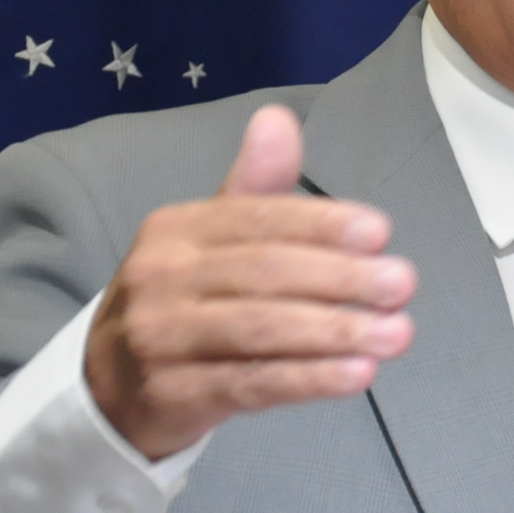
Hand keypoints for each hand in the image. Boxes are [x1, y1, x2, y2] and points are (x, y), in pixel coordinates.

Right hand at [84, 105, 417, 458]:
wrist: (110, 387)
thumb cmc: (180, 301)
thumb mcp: (207, 239)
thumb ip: (253, 188)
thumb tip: (277, 117)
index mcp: (176, 229)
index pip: (258, 218)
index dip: (322, 224)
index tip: (381, 233)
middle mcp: (162, 277)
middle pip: (265, 272)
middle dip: (341, 278)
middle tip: (403, 285)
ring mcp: (162, 339)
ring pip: (261, 330)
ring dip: (336, 332)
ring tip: (396, 334)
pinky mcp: (174, 395)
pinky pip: (253, 384)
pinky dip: (310, 379)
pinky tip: (358, 375)